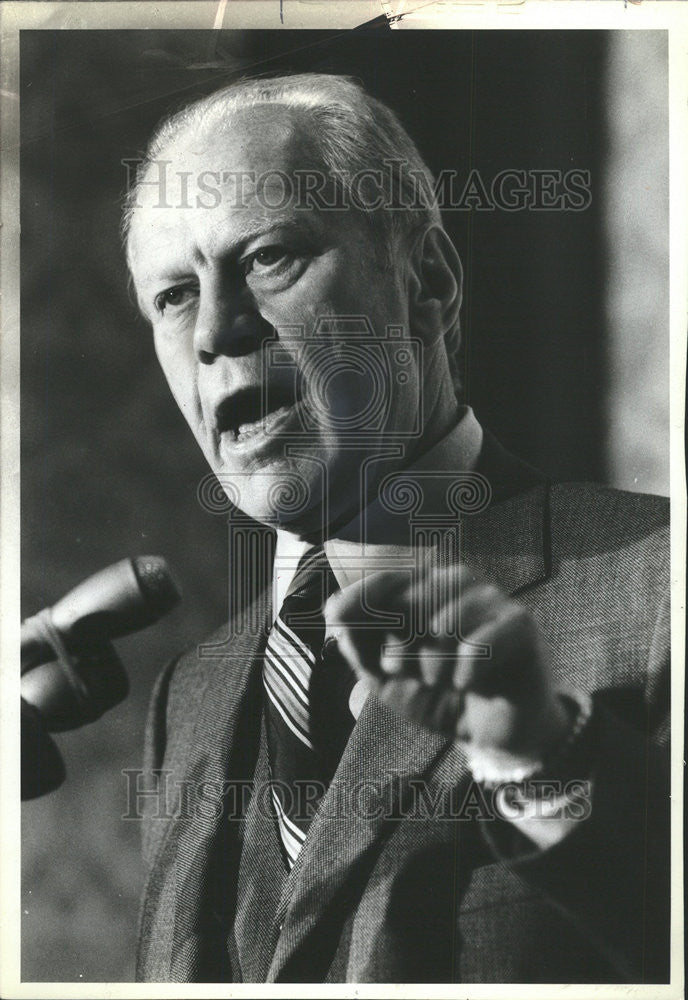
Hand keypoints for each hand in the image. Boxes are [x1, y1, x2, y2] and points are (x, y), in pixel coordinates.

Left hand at [325, 563, 569, 770]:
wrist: (488, 734)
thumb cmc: (436, 694)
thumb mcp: (385, 675)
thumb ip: (357, 641)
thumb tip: (333, 607)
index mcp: (423, 587)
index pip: (386, 580)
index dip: (362, 602)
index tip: (341, 624)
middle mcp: (456, 583)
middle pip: (410, 602)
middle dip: (401, 649)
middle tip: (415, 673)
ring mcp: (490, 600)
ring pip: (445, 621)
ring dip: (435, 664)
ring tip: (443, 681)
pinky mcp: (519, 625)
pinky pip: (479, 644)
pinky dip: (465, 672)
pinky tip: (468, 684)